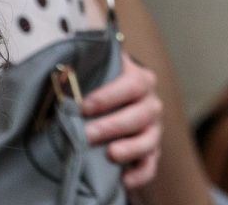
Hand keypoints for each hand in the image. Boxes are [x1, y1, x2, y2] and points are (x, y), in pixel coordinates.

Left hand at [83, 51, 162, 187]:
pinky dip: (141, 174)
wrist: (109, 103)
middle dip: (114, 125)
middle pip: (142, 113)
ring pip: (150, 139)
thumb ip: (86, 60)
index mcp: (140, 79)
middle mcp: (150, 104)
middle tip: (87, 135)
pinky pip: (151, 165)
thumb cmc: (96, 85)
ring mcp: (152, 129)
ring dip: (131, 147)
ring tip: (110, 154)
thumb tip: (74, 47)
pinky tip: (125, 180)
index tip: (84, 106)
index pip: (133, 84)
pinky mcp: (150, 152)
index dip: (110, 96)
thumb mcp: (93, 68)